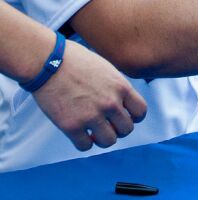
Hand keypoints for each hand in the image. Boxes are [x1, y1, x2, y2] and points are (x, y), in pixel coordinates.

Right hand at [32, 40, 146, 150]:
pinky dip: (84, 143)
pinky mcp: (71, 126)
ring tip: (94, 132)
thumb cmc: (75, 60)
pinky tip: (80, 135)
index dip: (134, 117)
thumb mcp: (106, 68)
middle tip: (107, 125)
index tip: (125, 117)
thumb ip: (116, 86)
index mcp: (121, 87)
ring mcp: (92, 116)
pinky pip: (85, 146)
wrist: (47, 62)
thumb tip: (121, 100)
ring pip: (109, 141)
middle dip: (118, 129)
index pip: (141, 111)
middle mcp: (110, 103)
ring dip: (102, 139)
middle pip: (127, 129)